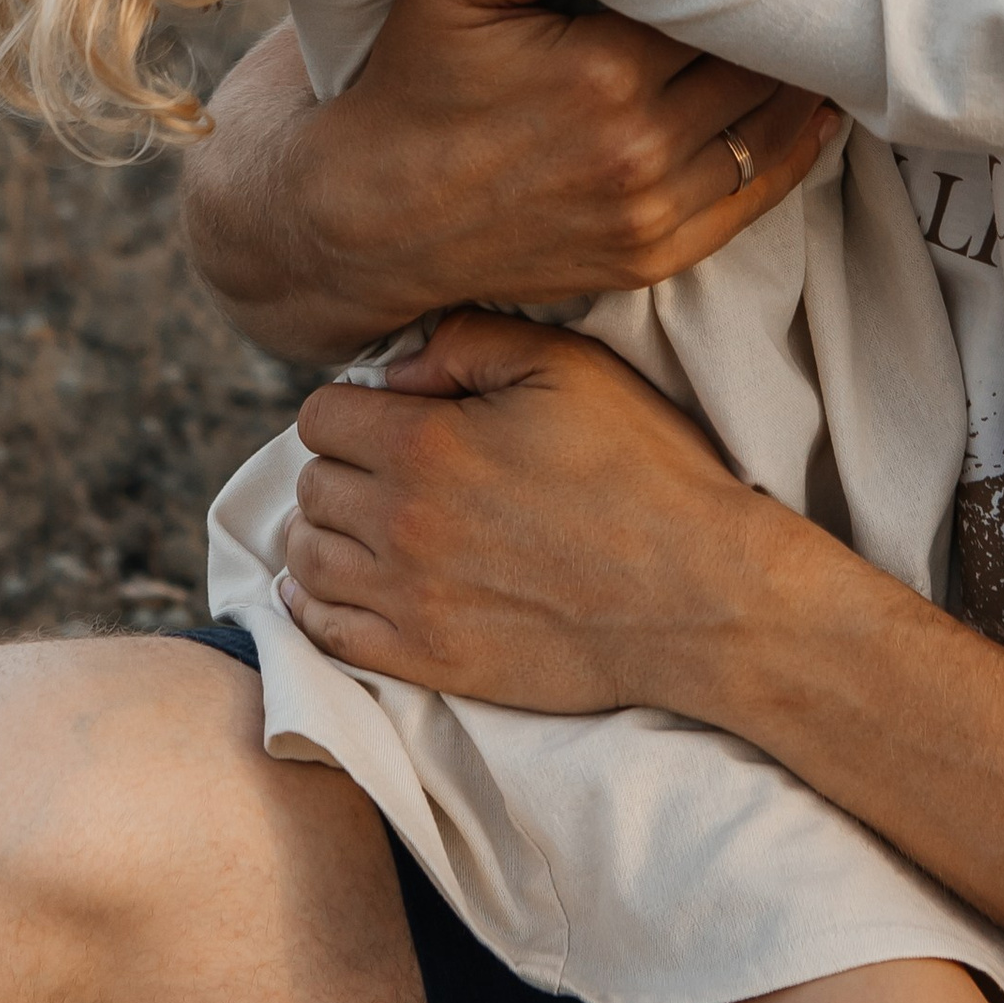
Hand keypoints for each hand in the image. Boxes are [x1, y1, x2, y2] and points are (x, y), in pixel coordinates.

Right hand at [180, 0, 838, 365]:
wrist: (369, 214)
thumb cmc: (412, 81)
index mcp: (604, 71)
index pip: (720, 0)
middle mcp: (639, 148)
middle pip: (758, 62)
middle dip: (784, 11)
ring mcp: (649, 211)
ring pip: (769, 127)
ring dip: (803, 75)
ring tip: (822, 21)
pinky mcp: (650, 256)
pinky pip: (754, 196)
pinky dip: (794, 148)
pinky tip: (815, 106)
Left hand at [275, 310, 769, 711]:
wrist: (696, 594)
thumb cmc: (642, 470)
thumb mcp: (568, 368)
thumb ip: (469, 342)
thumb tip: (396, 370)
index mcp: (424, 445)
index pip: (321, 416)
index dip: (354, 406)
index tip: (391, 415)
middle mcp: (399, 524)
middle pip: (311, 485)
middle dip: (343, 466)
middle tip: (390, 468)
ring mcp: (407, 600)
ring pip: (306, 558)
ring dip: (326, 532)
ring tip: (369, 523)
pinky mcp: (426, 660)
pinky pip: (325, 633)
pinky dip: (316, 605)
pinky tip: (342, 585)